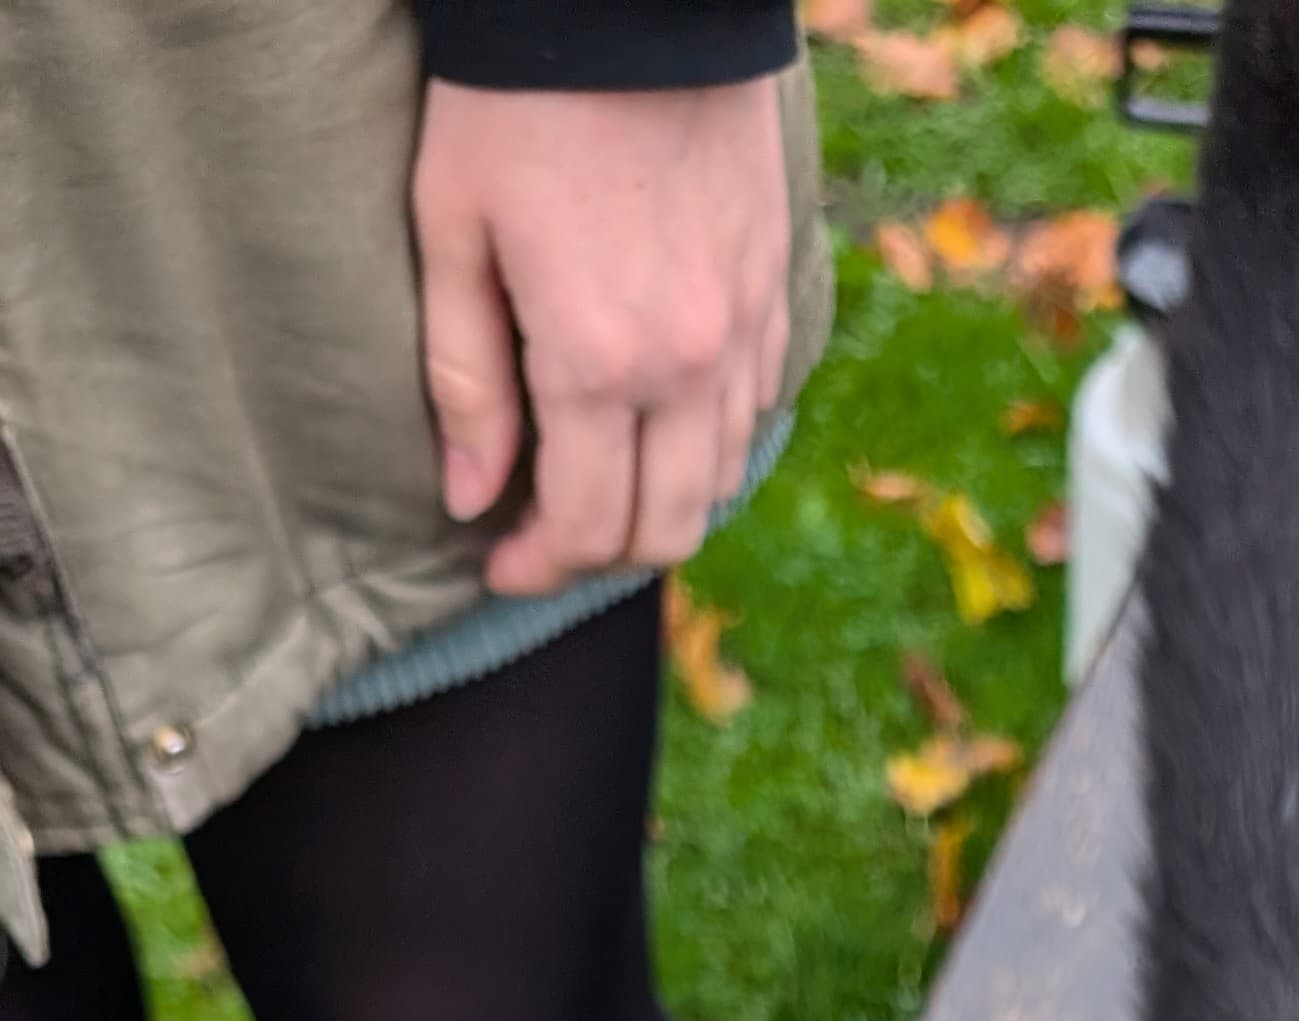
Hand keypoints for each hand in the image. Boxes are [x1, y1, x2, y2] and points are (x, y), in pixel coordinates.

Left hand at [411, 79, 790, 597]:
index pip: (585, 527)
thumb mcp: (453, 230)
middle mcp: (688, 368)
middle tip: (547, 541)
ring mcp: (743, 330)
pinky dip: (709, 443)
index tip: (498, 564)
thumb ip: (464, 378)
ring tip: (602, 485)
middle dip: (602, 558)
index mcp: (599, 363)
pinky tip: (658, 419)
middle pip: (667, 527)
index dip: (538, 568)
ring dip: (661, 505)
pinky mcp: (772, 287)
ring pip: (721, 480)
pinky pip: (754, 409)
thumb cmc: (515, 101)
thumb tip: (472, 497)